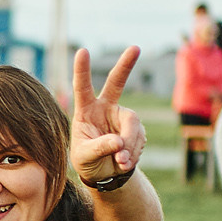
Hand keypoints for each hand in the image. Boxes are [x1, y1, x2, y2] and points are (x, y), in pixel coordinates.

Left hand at [70, 46, 145, 177]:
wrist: (103, 173)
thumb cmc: (87, 161)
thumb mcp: (85, 156)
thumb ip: (99, 148)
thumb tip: (119, 143)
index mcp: (86, 110)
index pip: (82, 87)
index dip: (82, 70)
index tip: (82, 51)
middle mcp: (105, 108)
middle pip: (116, 83)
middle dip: (126, 65)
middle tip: (135, 47)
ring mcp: (122, 117)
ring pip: (132, 126)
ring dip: (129, 146)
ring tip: (120, 162)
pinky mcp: (136, 129)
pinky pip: (139, 140)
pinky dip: (133, 154)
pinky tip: (124, 162)